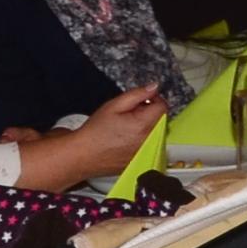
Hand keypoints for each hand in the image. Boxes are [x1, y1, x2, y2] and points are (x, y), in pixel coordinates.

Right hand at [15, 90, 163, 192]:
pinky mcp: (143, 160)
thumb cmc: (96, 131)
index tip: (141, 100)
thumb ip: (137, 94)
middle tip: (128, 114)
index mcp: (144, 125)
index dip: (153, 100)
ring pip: (157, 132)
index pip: (163, 107)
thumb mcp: (114, 105)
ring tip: (126, 128)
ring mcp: (147, 152)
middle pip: (161, 119)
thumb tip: (154, 87)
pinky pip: (150, 144)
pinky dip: (143, 139)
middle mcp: (150, 140)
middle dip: (149, 113)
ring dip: (147, 126)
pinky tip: (126, 139)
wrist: (83, 155)